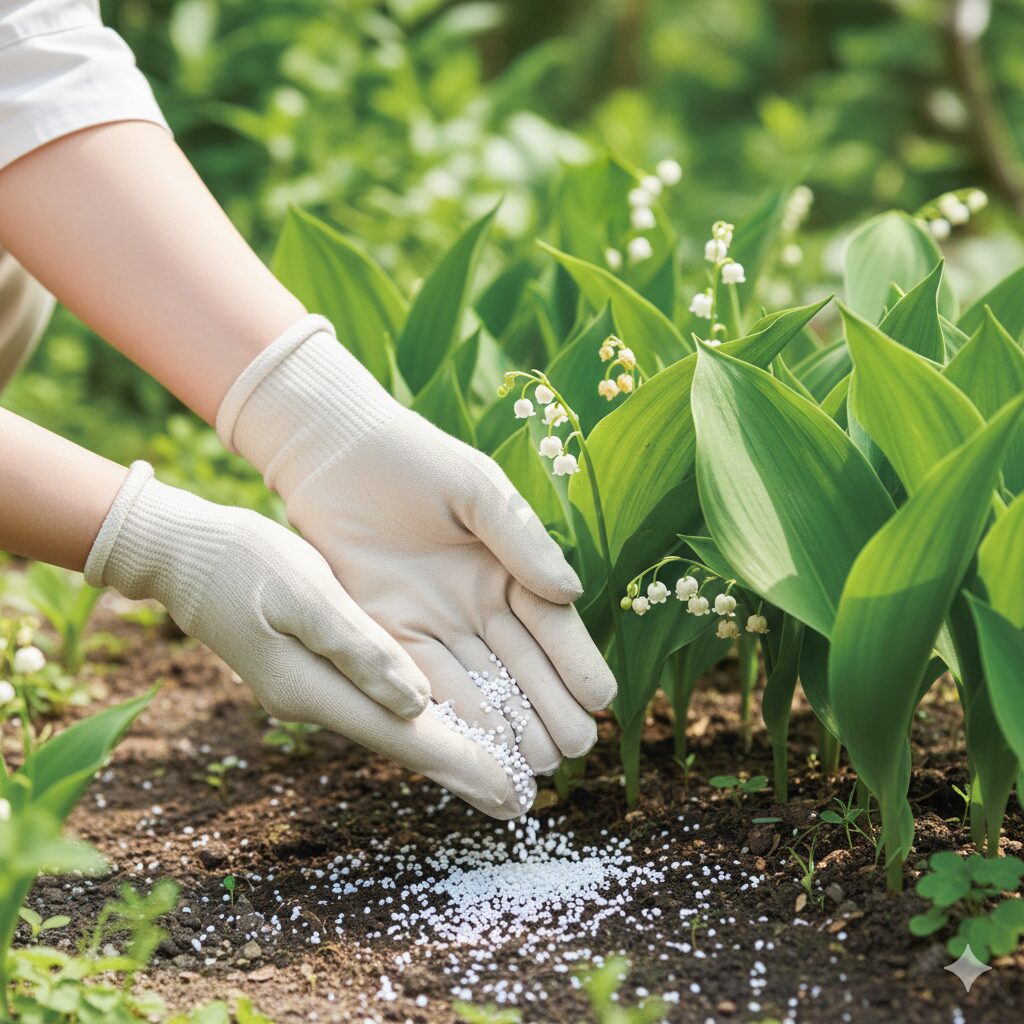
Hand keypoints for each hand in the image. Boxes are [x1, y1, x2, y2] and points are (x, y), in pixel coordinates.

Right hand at [85, 463, 525, 816]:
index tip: (510, 791)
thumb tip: (416, 702)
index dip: (460, 764)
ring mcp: (309, 689)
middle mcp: (315, 701)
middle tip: (518, 799)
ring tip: (495, 764)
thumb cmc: (244, 561)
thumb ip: (359, 647)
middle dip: (460, 770)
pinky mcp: (310, 670)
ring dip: (442, 747)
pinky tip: (442, 716)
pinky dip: (416, 717)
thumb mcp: (306, 592)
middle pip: (401, 743)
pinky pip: (374, 704)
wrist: (182, 555)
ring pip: (390, 727)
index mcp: (316, 686)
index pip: (402, 735)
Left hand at [217, 316, 616, 789]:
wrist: (338, 454)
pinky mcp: (388, 632)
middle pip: (521, 664)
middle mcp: (477, 604)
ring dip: (506, 723)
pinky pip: (426, 679)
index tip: (601, 697)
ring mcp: (435, 622)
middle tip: (573, 748)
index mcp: (509, 568)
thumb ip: (522, 540)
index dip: (576, 660)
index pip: (551, 624)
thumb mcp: (479, 491)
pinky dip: (452, 712)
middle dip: (549, 706)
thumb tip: (573, 594)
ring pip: (480, 682)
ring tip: (534, 762)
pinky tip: (475, 743)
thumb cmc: (416, 460)